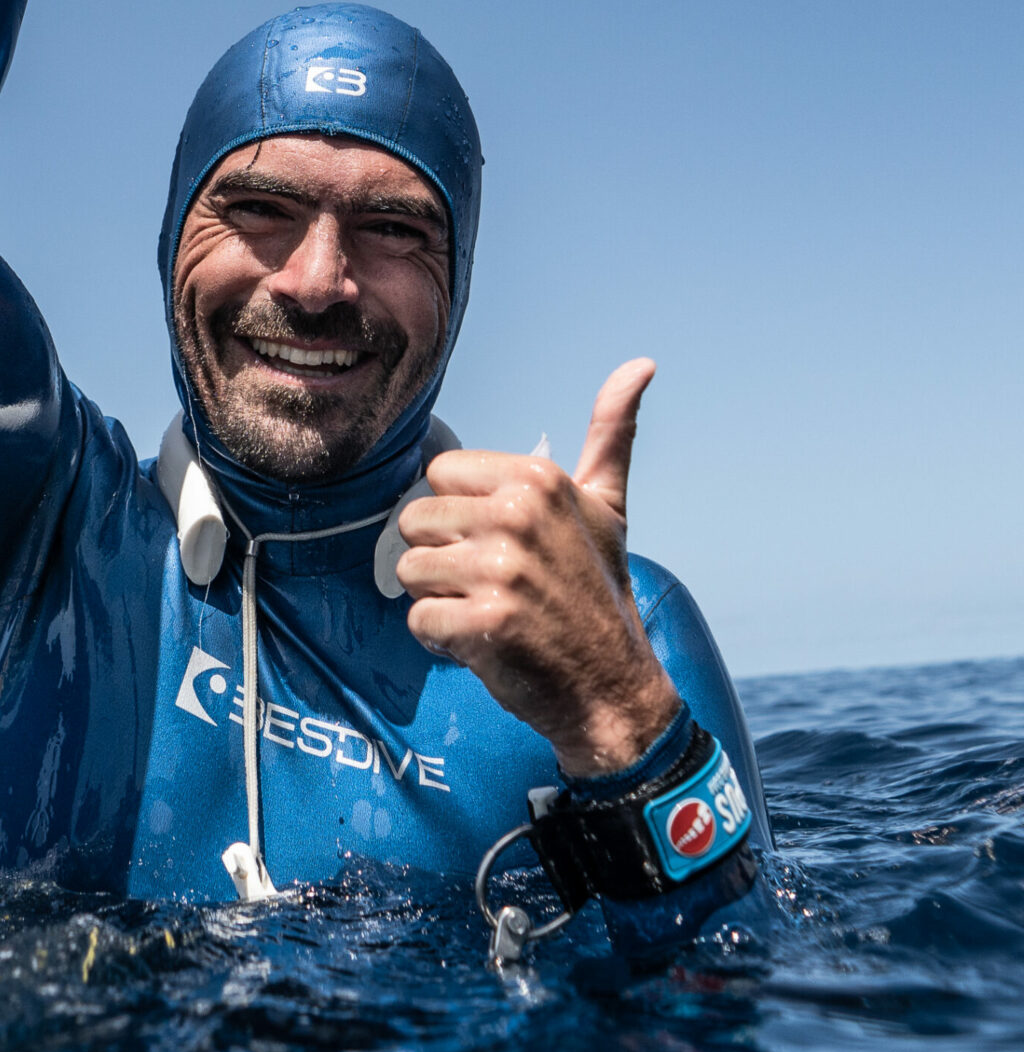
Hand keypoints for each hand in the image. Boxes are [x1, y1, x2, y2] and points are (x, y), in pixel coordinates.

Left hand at [396, 359, 680, 778]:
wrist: (614, 688)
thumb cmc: (599, 591)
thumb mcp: (609, 505)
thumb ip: (611, 432)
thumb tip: (641, 363)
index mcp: (537, 479)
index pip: (439, 475)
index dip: (461, 516)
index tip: (503, 544)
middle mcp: (517, 515)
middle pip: (415, 521)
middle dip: (443, 558)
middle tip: (495, 585)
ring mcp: (501, 570)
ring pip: (408, 571)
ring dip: (439, 600)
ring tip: (489, 612)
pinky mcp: (484, 623)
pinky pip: (418, 621)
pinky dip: (442, 641)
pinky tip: (485, 644)